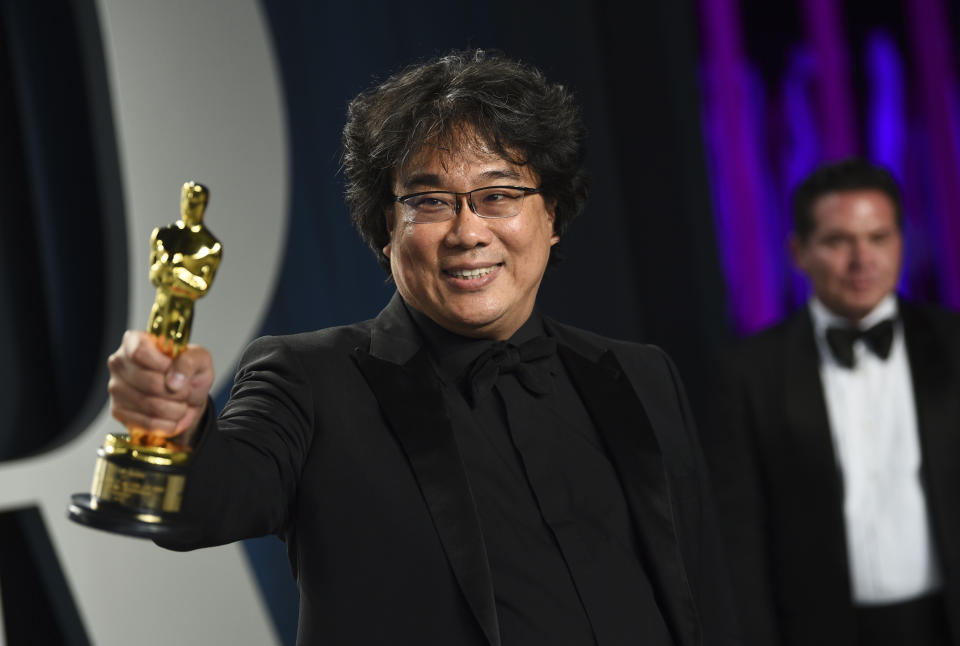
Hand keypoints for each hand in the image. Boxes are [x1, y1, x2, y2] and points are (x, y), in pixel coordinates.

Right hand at [107, 330, 214, 445]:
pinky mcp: (118, 411)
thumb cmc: (189, 372)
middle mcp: (120, 363)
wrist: (187, 398)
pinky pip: (147, 423)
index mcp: (135, 341)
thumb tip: (173, 381)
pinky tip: (173, 416)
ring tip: (182, 403)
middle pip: (149, 382)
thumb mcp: (199, 359)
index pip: (140, 352)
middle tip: (186, 391)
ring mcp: (116, 388)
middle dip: (178, 391)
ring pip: (149, 405)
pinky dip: (168, 423)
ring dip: (175, 409)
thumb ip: (189, 361)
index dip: (163, 365)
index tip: (176, 370)